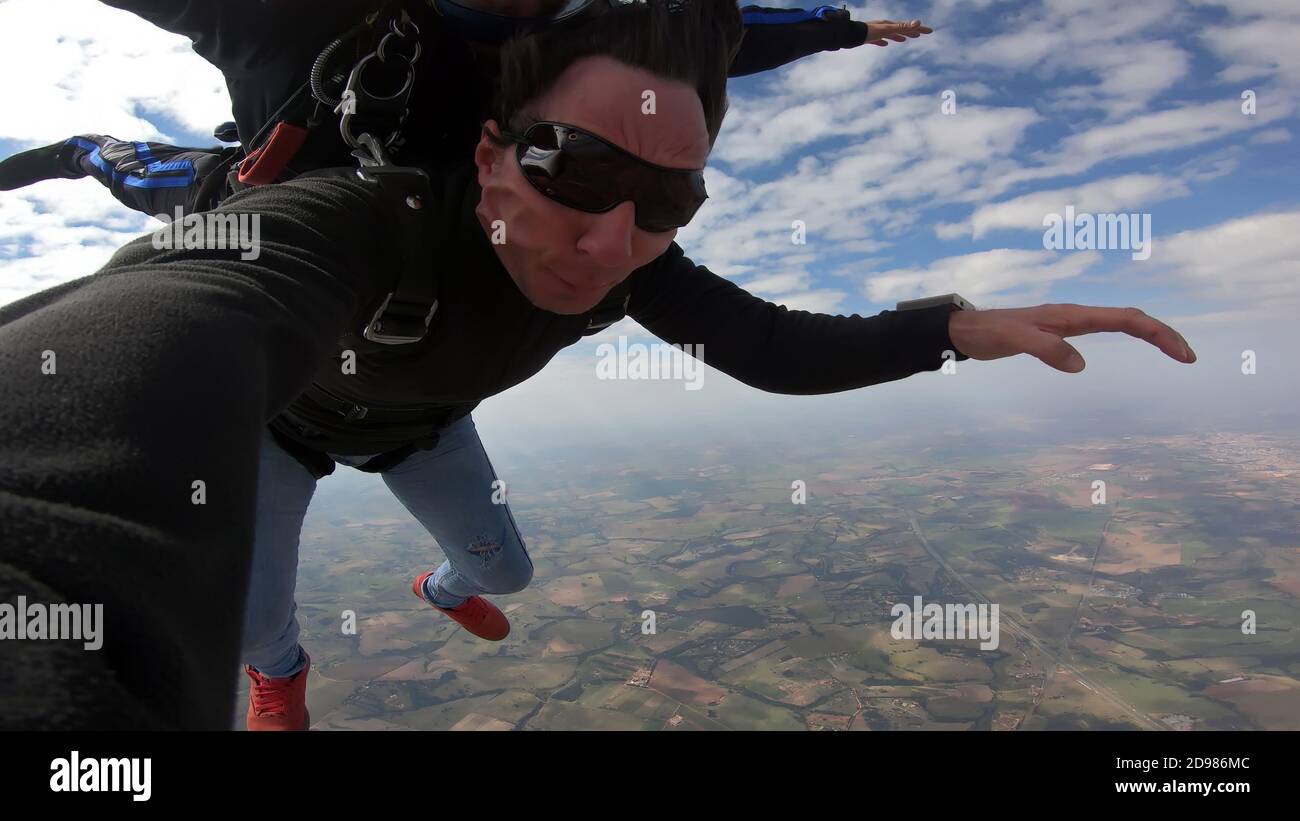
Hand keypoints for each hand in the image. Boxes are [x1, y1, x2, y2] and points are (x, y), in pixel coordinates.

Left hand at [864, 19, 932, 46]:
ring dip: (899, 36)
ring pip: (892, 34)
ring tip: (905, 40)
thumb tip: (917, 22)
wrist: (851, 35)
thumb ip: (902, 27)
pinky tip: (885, 44)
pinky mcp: (870, 38)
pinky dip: (884, 42)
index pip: (909, 26)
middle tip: (921, 35)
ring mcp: (877, 32)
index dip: (920, 29)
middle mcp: (885, 27)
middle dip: (912, 32)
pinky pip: (880, 40)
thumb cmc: (869, 32)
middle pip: (902, 29)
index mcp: (891, 25)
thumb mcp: (887, 30)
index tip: (930, 31)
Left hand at [947, 304, 1196, 372]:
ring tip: (1176, 351)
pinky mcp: (1064, 331)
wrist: (969, 329)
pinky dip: (1130, 335)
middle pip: (1132, 318)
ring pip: (1122, 321)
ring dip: (1151, 333)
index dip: (1157, 334)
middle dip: (1163, 334)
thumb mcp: (1015, 342)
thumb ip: (1044, 350)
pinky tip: (1136, 344)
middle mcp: (1077, 315)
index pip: (1127, 319)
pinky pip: (1107, 328)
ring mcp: (1072, 322)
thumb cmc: (990, 333)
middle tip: (1189, 357)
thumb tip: (1079, 365)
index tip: (1181, 354)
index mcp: (1072, 315)